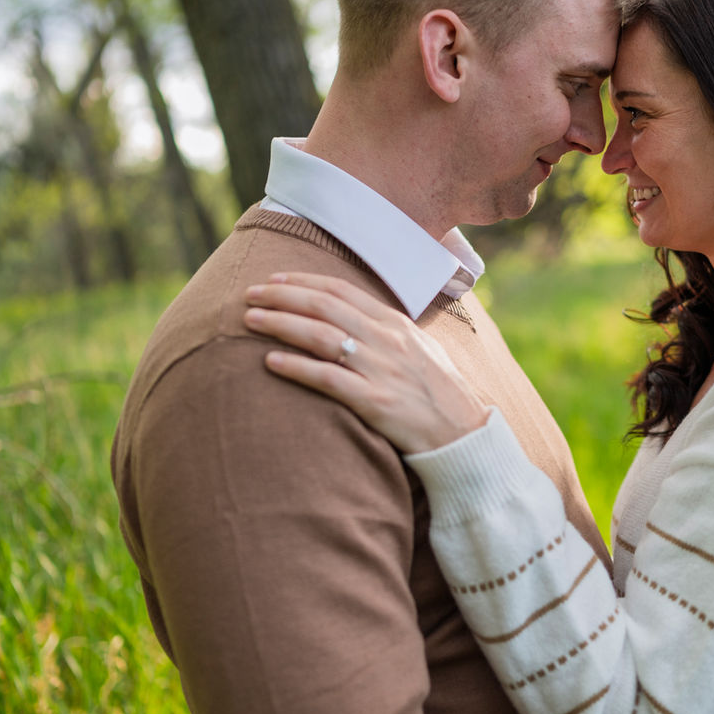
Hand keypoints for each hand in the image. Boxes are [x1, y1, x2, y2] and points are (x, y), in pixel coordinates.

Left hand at [243, 273, 489, 453]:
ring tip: (251, 320)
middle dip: (282, 296)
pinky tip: (270, 362)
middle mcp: (387, 340)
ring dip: (281, 325)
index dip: (304, 281)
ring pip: (321, 336)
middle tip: (250, 294)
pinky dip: (297, 368)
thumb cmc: (438, 393)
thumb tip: (355, 315)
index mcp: (396, 324)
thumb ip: (388, 330)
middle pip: (325, 306)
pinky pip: (328, 379)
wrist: (463, 434)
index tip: (275, 278)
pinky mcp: (375, 401)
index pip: (342, 290)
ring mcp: (381, 369)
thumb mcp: (420, 348)